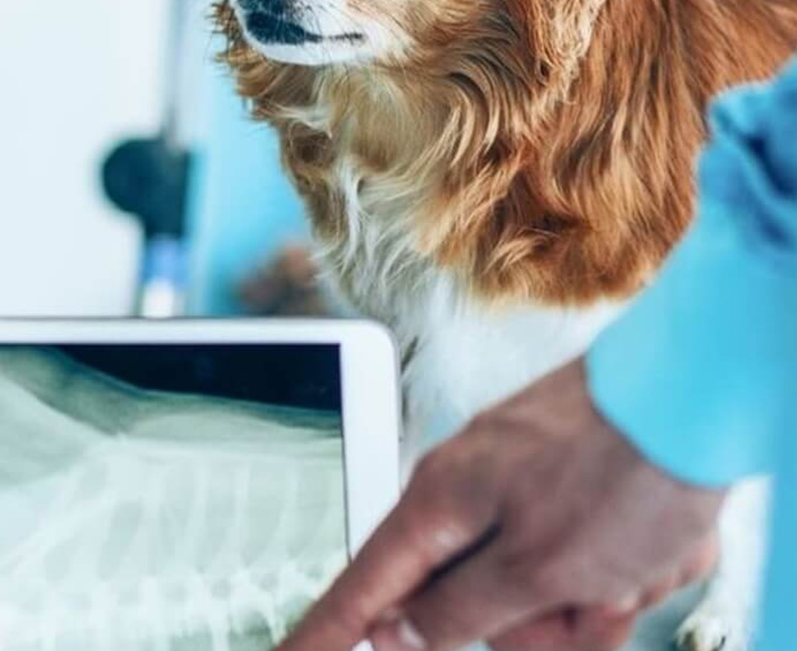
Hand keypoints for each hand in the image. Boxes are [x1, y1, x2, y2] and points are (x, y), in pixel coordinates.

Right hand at [276, 359, 725, 650]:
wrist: (694, 393)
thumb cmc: (619, 472)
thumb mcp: (538, 570)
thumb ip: (460, 610)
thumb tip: (400, 631)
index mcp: (440, 507)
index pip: (364, 590)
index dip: (325, 634)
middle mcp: (467, 491)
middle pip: (472, 605)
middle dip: (540, 626)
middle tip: (592, 606)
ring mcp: (516, 483)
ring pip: (535, 586)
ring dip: (592, 598)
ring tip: (637, 567)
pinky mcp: (561, 481)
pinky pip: (575, 555)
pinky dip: (616, 567)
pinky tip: (652, 547)